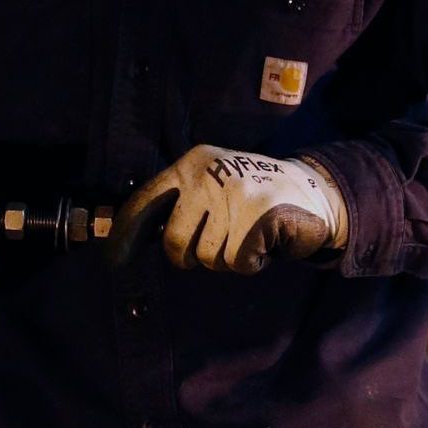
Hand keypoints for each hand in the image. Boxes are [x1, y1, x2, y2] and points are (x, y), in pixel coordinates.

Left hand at [131, 145, 346, 273]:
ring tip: (246, 236)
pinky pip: (238, 263)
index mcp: (190, 164)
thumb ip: (176, 207)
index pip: (145, 201)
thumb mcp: (210, 187)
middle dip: (191, 257)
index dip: (126, 235)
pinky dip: (251, 263)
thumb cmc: (251, 197)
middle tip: (216, 246)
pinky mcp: (258, 217)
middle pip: (174, 242)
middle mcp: (208, 174)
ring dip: (227, 258)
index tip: (115, 261)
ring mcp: (234, 194)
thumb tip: (129, 242)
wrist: (312, 190)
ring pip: (207, 258)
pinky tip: (264, 242)